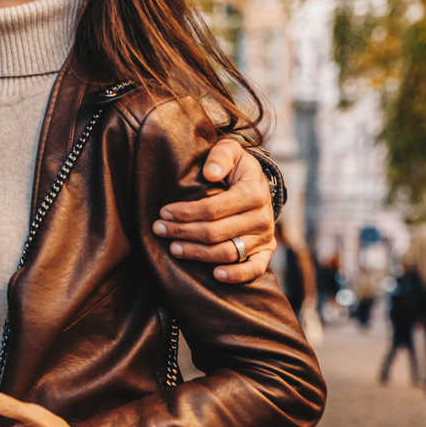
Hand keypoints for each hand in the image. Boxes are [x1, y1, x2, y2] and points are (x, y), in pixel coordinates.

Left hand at [153, 138, 276, 283]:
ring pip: (228, 252)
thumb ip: (220, 156)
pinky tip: (215, 275)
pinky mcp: (266, 251)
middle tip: (159, 230)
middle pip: (216, 232)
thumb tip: (209, 172)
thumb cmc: (236, 167)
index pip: (213, 209)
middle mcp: (262, 217)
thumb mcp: (230, 151)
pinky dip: (236, 275)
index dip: (185, 212)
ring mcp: (265, 236)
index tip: (163, 213)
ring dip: (198, 253)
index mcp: (253, 192)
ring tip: (174, 248)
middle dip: (183, 232)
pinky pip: (254, 268)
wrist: (257, 183)